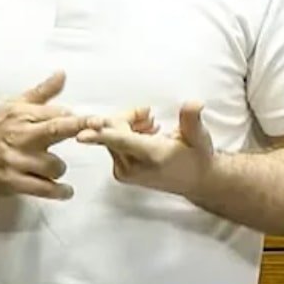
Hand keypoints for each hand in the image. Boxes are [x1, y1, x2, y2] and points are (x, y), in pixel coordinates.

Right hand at [0, 72, 88, 200]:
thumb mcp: (15, 105)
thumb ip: (42, 92)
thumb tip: (62, 74)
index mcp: (22, 115)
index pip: (56, 113)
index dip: (78, 118)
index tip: (99, 119)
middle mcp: (21, 135)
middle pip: (56, 131)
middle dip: (79, 130)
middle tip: (100, 129)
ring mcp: (18, 160)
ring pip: (54, 165)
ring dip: (60, 168)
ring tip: (55, 169)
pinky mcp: (14, 182)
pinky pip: (43, 189)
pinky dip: (58, 191)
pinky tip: (66, 191)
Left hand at [76, 101, 214, 197]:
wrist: (195, 181)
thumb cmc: (197, 155)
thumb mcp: (199, 136)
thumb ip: (191, 118)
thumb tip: (195, 103)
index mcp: (153, 156)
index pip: (122, 141)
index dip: (102, 133)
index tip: (84, 130)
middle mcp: (134, 167)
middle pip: (114, 132)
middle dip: (126, 117)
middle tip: (148, 115)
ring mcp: (125, 172)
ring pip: (111, 136)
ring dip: (127, 124)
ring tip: (152, 126)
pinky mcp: (120, 172)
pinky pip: (112, 143)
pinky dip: (124, 133)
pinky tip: (145, 133)